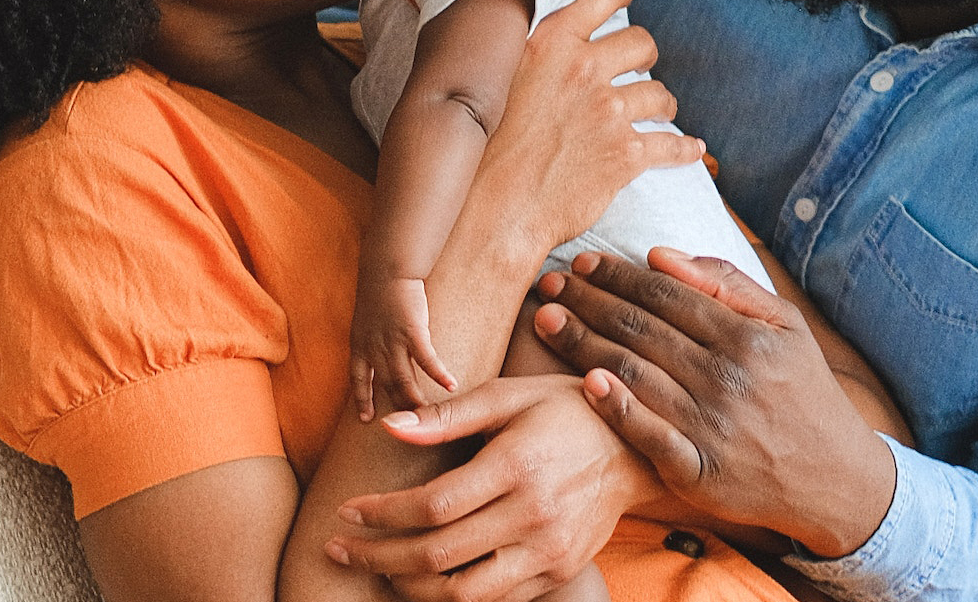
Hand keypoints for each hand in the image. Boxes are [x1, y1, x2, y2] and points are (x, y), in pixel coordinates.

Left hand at [323, 375, 652, 601]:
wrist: (636, 448)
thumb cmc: (564, 410)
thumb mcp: (508, 396)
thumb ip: (447, 414)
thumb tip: (389, 426)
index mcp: (516, 467)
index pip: (432, 506)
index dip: (381, 515)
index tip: (347, 510)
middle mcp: (534, 517)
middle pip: (438, 557)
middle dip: (378, 557)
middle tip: (341, 548)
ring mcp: (549, 552)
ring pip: (465, 595)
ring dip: (409, 589)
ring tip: (378, 569)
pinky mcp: (559, 573)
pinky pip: (496, 601)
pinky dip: (453, 597)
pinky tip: (424, 579)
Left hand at [351, 276, 457, 419]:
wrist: (386, 268)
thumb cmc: (379, 288)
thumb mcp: (366, 317)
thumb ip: (371, 337)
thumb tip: (380, 349)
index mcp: (359, 344)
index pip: (357, 380)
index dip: (362, 400)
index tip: (366, 419)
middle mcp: (373, 348)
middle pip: (386, 387)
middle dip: (399, 408)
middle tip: (412, 425)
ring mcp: (391, 342)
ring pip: (404, 381)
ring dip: (417, 400)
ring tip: (431, 414)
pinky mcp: (412, 333)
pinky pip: (426, 361)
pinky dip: (438, 375)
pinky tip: (451, 386)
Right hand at [477, 0, 703, 250]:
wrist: (489, 209)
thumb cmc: (479, 151)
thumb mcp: (492, 81)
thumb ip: (521, 53)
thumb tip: (531, 40)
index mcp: (549, 43)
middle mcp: (582, 69)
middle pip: (640, 42)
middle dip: (642, 54)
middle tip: (636, 66)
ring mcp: (607, 111)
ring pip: (658, 93)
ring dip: (661, 102)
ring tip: (657, 110)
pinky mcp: (625, 154)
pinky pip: (671, 145)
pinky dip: (684, 149)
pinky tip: (692, 149)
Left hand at [535, 248, 896, 558]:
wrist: (836, 480)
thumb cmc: (802, 392)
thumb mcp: (786, 326)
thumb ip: (727, 284)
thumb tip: (660, 254)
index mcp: (745, 337)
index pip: (665, 295)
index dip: (617, 276)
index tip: (583, 263)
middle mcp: (726, 378)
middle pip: (640, 329)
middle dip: (587, 301)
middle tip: (547, 284)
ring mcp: (711, 427)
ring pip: (633, 374)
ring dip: (582, 343)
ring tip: (545, 320)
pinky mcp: (699, 472)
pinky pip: (649, 437)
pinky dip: (616, 409)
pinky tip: (584, 382)